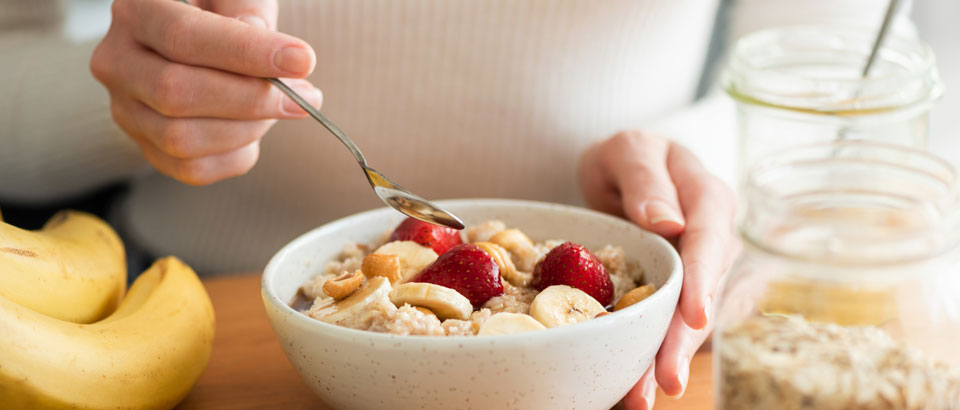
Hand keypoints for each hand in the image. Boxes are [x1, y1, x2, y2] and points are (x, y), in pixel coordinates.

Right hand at [91, 0, 321, 184]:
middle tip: (306, 95)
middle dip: (251, 99)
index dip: (246, 52)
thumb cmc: (221, 11)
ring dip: (248, 129)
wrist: (200, 40)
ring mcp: (126, 110)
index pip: (184, 37)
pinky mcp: (146, 146)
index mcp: (136, 12)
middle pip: (176, 93)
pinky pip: (192, 169)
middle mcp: (118, 62)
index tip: (302, 60)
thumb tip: (256, 37)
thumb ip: (246, 6)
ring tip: (282, 106)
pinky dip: (236, 155)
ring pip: (181, 139)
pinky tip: (256, 129)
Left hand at [578, 131, 737, 408]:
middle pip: (704, 293)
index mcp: (707, 198)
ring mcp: (700, 271)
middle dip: (684, 339)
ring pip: (689, 320)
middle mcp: (713, 240)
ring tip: (641, 399)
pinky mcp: (681, 295)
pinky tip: (632, 388)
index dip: (703, 280)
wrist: (624, 171)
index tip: (695, 316)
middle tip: (666, 380)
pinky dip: (652, 356)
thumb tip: (669, 222)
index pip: (709, 240)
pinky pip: (670, 327)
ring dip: (666, 359)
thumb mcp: (628, 149)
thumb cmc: (628, 156)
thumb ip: (645, 178)